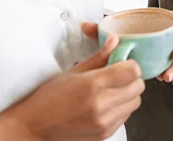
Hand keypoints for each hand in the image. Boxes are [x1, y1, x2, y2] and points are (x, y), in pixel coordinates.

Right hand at [0, 34, 144, 140]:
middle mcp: (102, 105)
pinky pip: (126, 116)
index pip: (133, 70)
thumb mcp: (73, 72)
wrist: (34, 127)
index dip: (130, 64)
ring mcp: (105, 122)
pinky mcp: (105, 133)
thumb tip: (115, 40)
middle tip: (118, 75)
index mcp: (93, 85)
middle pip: (139, 86)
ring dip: (128, 94)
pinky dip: (121, 108)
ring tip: (111, 90)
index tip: (122, 62)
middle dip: (132, 78)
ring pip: (135, 102)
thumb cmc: (48, 99)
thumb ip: (99, 57)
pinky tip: (106, 104)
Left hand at [79, 11, 172, 82]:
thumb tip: (84, 26)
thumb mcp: (114, 30)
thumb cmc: (124, 33)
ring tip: (167, 75)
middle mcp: (166, 34)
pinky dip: (169, 71)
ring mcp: (167, 48)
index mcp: (159, 21)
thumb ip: (101, 28)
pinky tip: (163, 78)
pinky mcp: (165, 60)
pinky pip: (172, 66)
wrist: (126, 47)